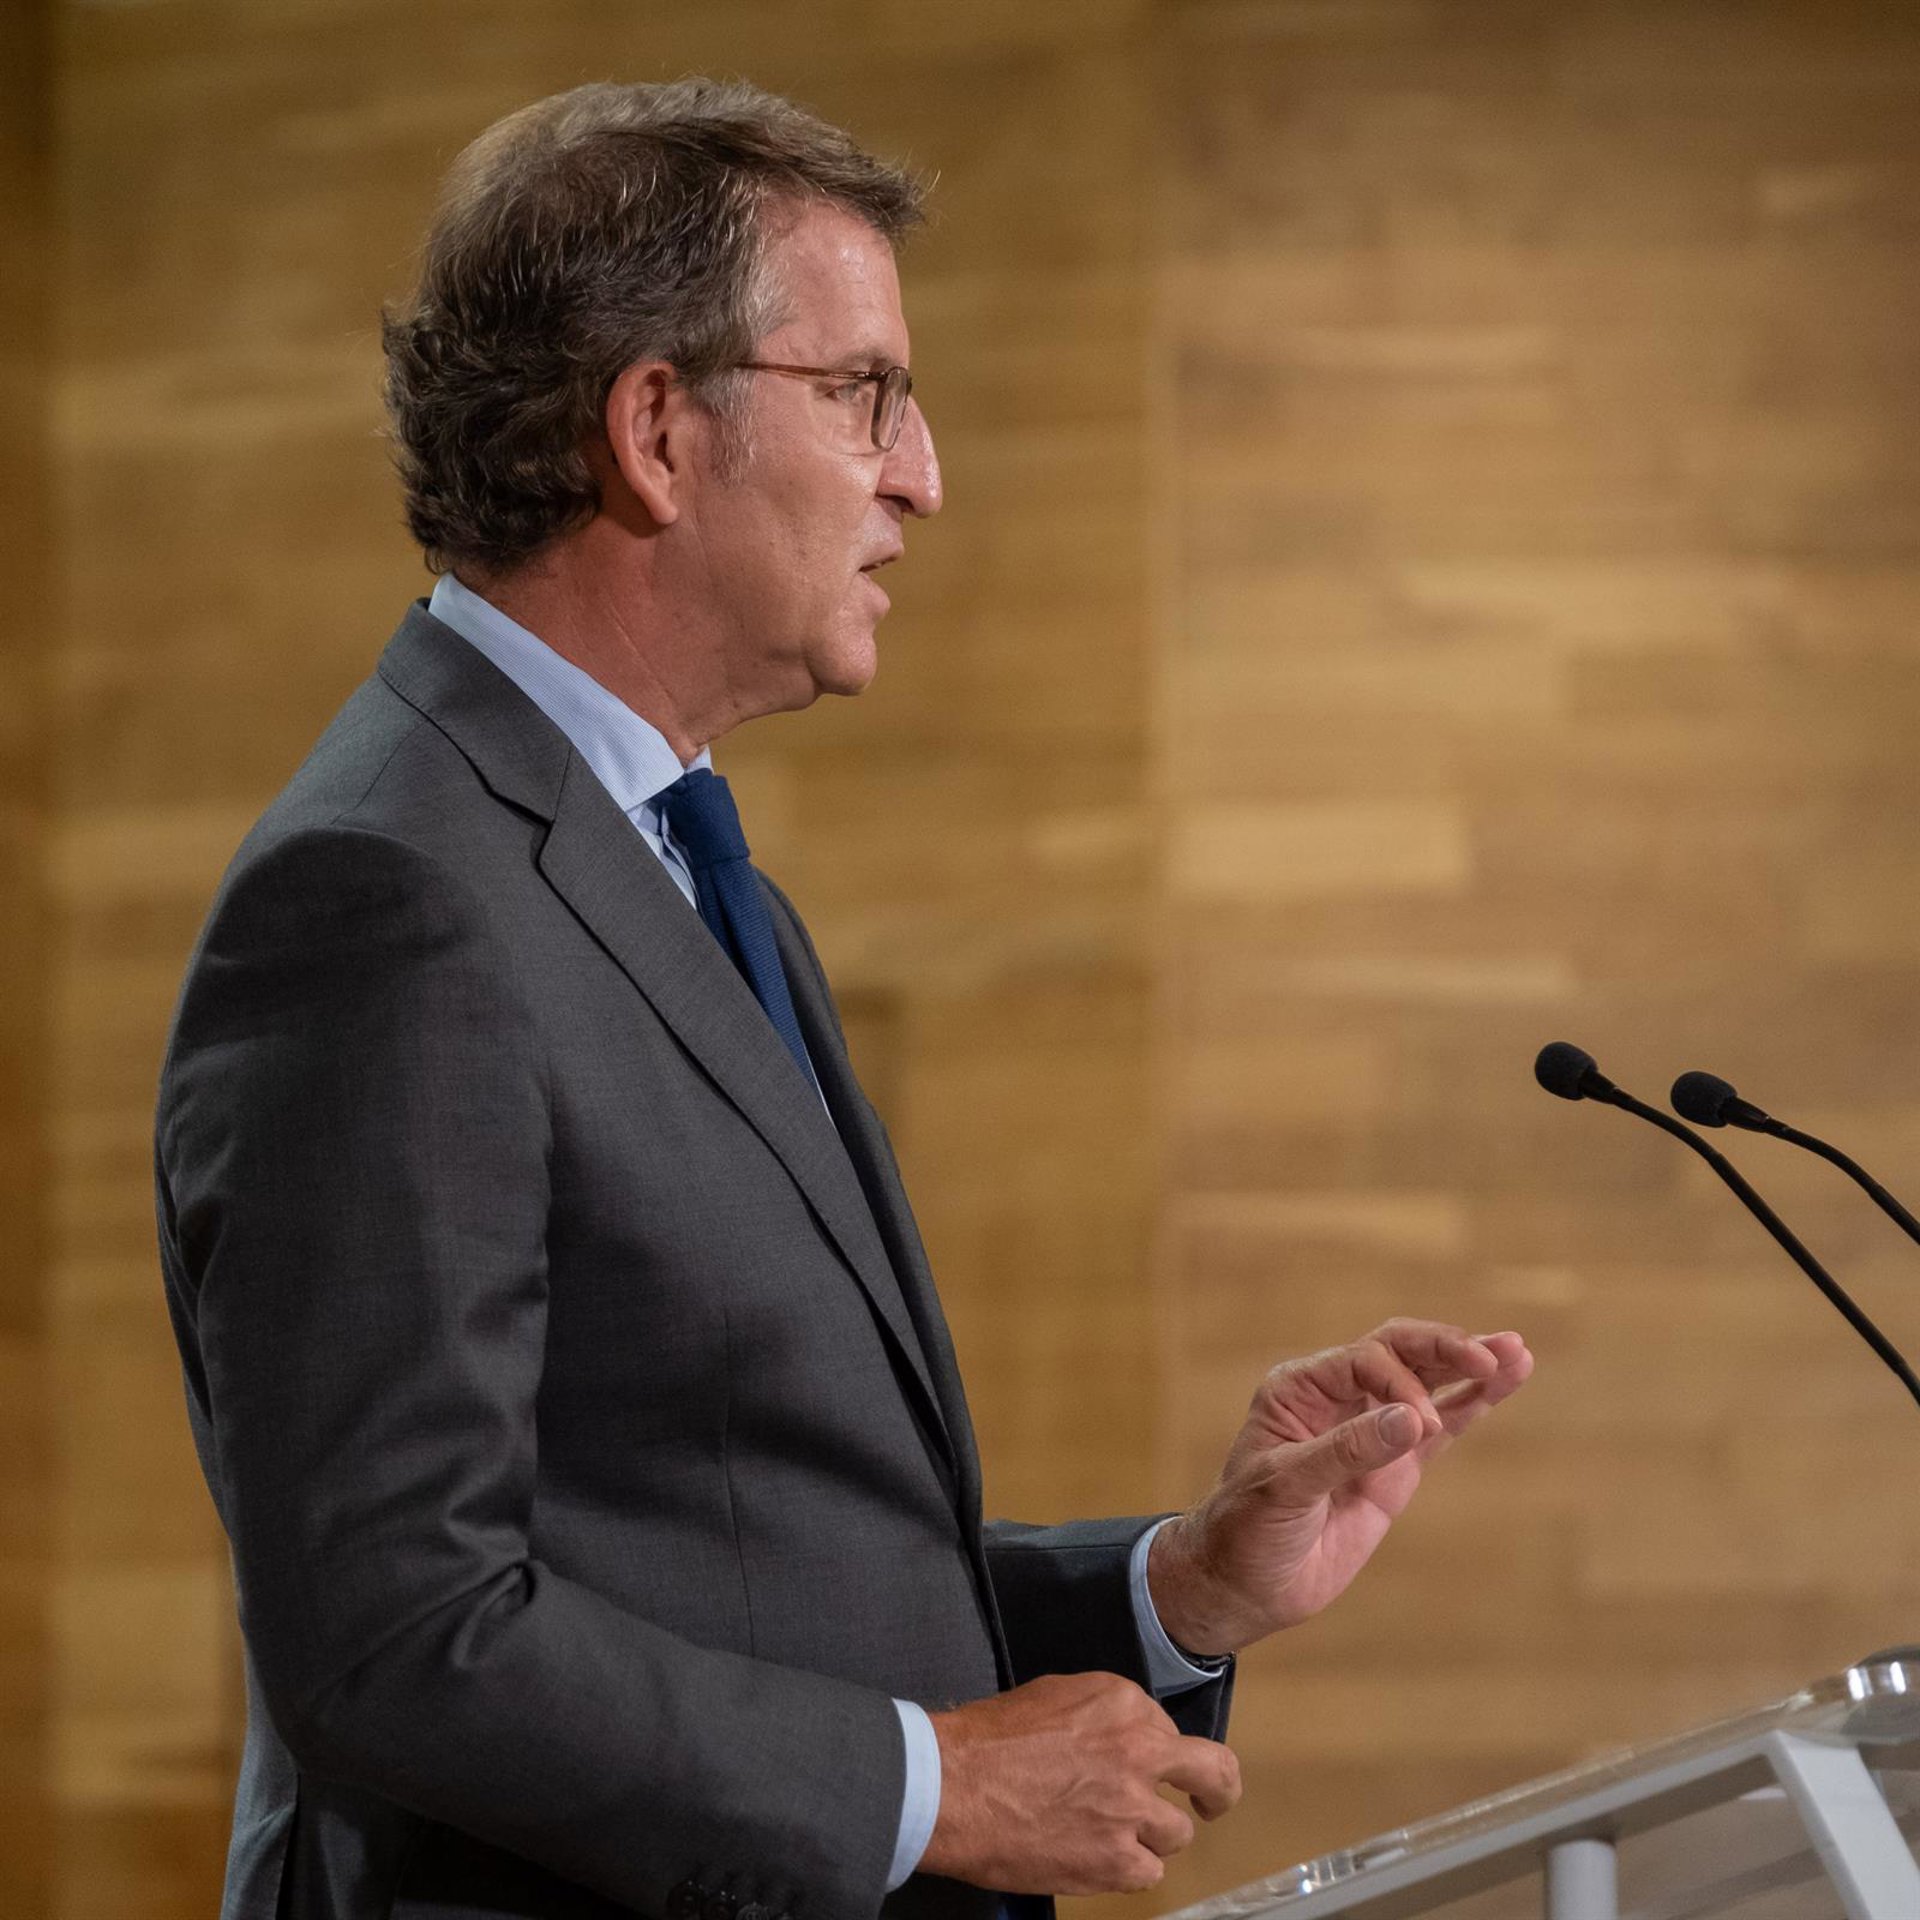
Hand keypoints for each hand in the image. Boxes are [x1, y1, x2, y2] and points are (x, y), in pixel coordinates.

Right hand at [920, 1671, 1241, 1894]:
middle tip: (1210, 1802)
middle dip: (1218, 1790)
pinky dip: (1128, 1868)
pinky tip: (1097, 1857)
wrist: (956, 1787)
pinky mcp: (1117, 1859)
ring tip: (1111, 1835)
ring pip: (1178, 1833)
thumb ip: (1102, 1715)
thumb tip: (1120, 1736)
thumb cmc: (991, 1739)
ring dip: (1151, 1835)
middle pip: (1213, 1772)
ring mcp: (1133, 1808)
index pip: (1167, 1731)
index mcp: (1124, 1703)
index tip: (1139, 1764)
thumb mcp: (1054, 1696)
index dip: (1153, 1751)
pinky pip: (1149, 1871)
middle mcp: (1140, 1751)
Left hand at [1149, 1320, 1532, 1656]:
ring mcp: (1370, 1431)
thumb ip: (1348, 1451)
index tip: (1421, 1429)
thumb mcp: (1286, 1488)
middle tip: (1492, 1355)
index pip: (1364, 1359)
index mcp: (1300, 1388)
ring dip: (1469, 1367)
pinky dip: (1472, 1406)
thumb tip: (1415, 1418)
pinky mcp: (1395, 1468)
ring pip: (1427, 1386)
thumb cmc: (1245, 1529)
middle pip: (1400, 1354)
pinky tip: (1506, 1383)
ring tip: (1516, 1352)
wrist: (1245, 1585)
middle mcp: (1336, 1398)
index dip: (1400, 1383)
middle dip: (1446, 1350)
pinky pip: (1441, 1428)